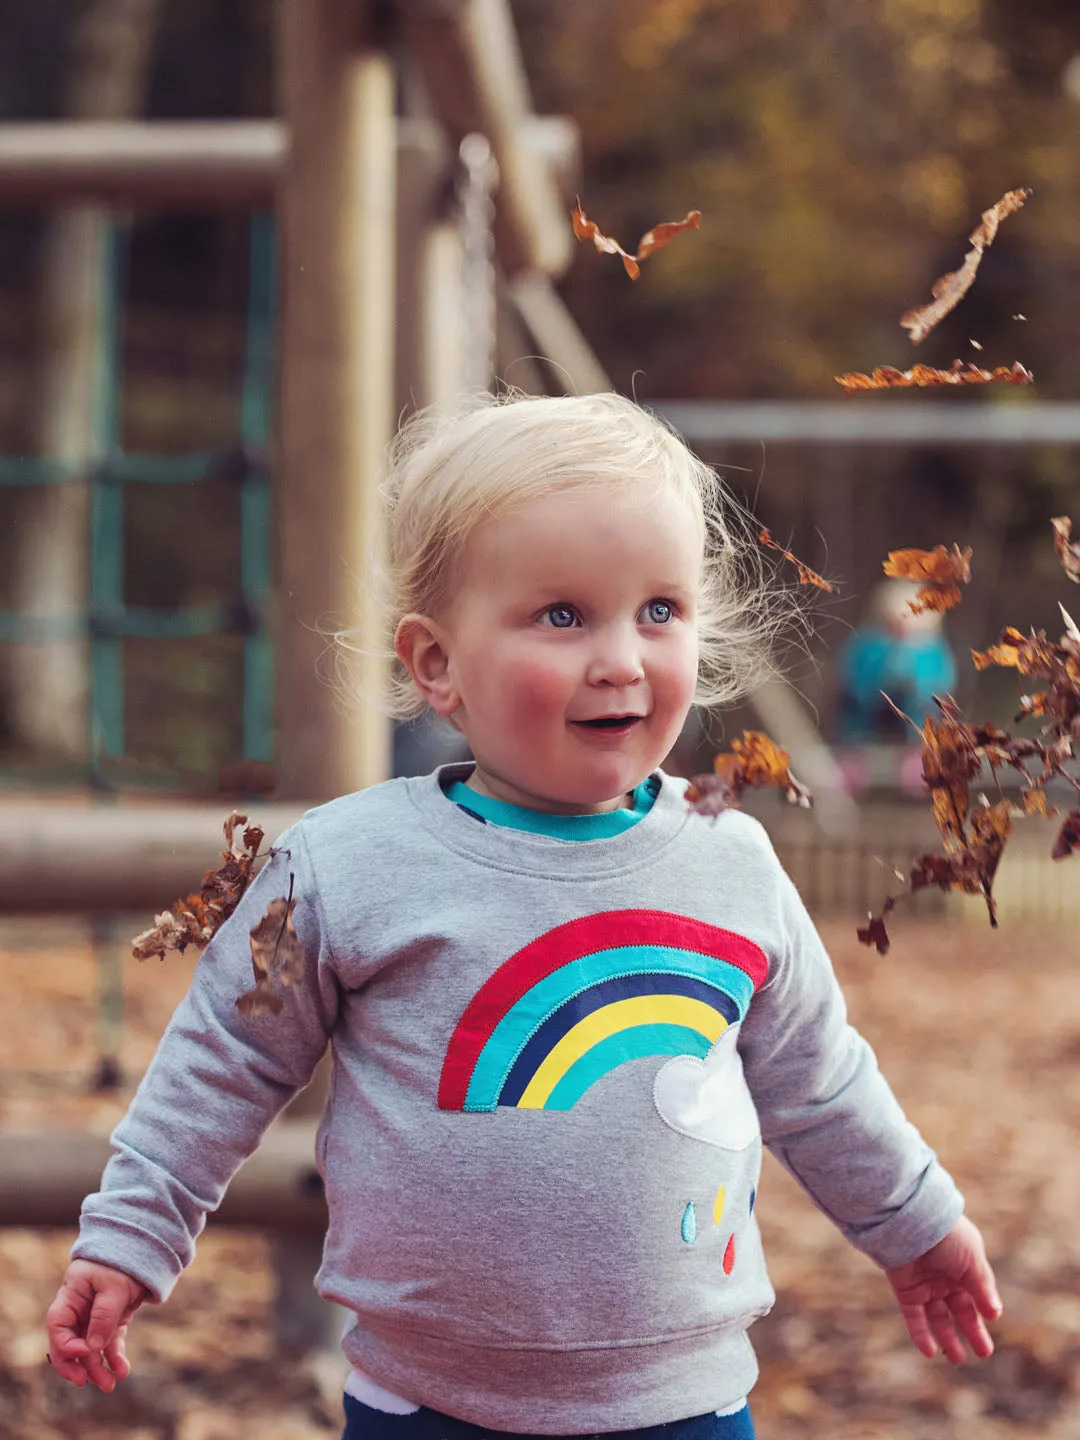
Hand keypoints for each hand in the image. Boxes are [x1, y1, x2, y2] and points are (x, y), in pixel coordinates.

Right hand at [45, 1259, 147, 1390]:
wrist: (142, 1249)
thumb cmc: (122, 1262)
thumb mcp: (114, 1287)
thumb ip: (103, 1316)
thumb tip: (92, 1349)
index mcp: (71, 1296)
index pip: (58, 1326)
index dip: (66, 1344)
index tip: (84, 1352)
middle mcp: (78, 1309)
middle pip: (69, 1343)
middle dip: (77, 1365)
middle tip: (85, 1382)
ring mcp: (94, 1317)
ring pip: (90, 1349)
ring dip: (98, 1368)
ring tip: (110, 1385)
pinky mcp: (112, 1321)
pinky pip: (110, 1343)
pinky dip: (115, 1357)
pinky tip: (123, 1369)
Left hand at [885, 1215, 1001, 1363]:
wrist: (910, 1222)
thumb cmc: (946, 1237)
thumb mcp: (972, 1261)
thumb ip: (982, 1288)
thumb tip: (996, 1314)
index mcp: (964, 1267)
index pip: (978, 1294)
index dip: (986, 1308)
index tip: (993, 1319)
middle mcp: (945, 1278)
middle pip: (961, 1310)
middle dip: (972, 1331)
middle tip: (984, 1353)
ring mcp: (925, 1285)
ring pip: (938, 1318)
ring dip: (947, 1338)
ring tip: (957, 1359)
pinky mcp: (905, 1291)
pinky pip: (914, 1318)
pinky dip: (920, 1335)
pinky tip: (929, 1352)